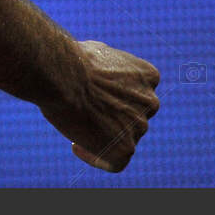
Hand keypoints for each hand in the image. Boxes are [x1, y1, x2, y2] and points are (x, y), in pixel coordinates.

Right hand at [40, 40, 160, 171]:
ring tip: (74, 126)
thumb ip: (108, 67)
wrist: (63, 74)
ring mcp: (140, 126)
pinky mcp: (126, 148)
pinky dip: (96, 158)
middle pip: (131, 117)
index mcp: (148, 76)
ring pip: (122, 138)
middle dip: (111, 116)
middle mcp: (151, 102)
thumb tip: (100, 70)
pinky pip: (114, 162)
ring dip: (102, 135)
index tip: (94, 97)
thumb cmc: (70, 59)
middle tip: (83, 113)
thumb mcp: (96, 52)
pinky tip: (76, 146)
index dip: (114, 96)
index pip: (136, 93)